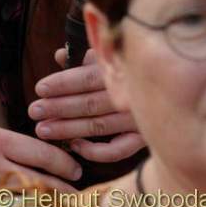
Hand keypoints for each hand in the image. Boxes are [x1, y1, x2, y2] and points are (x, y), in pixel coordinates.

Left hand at [28, 48, 144, 162]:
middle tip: (34, 111)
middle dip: (58, 108)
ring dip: (68, 129)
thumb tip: (58, 56)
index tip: (39, 88)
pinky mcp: (143, 139)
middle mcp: (131, 95)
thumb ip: (85, 56)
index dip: (62, 83)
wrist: (171, 87)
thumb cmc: (131, 68)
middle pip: (89, 104)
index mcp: (122, 69)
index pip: (87, 77)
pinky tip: (75, 146)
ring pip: (98, 127)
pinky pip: (118, 151)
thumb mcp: (111, 54)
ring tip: (43, 130)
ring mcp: (138, 119)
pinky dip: (95, 152)